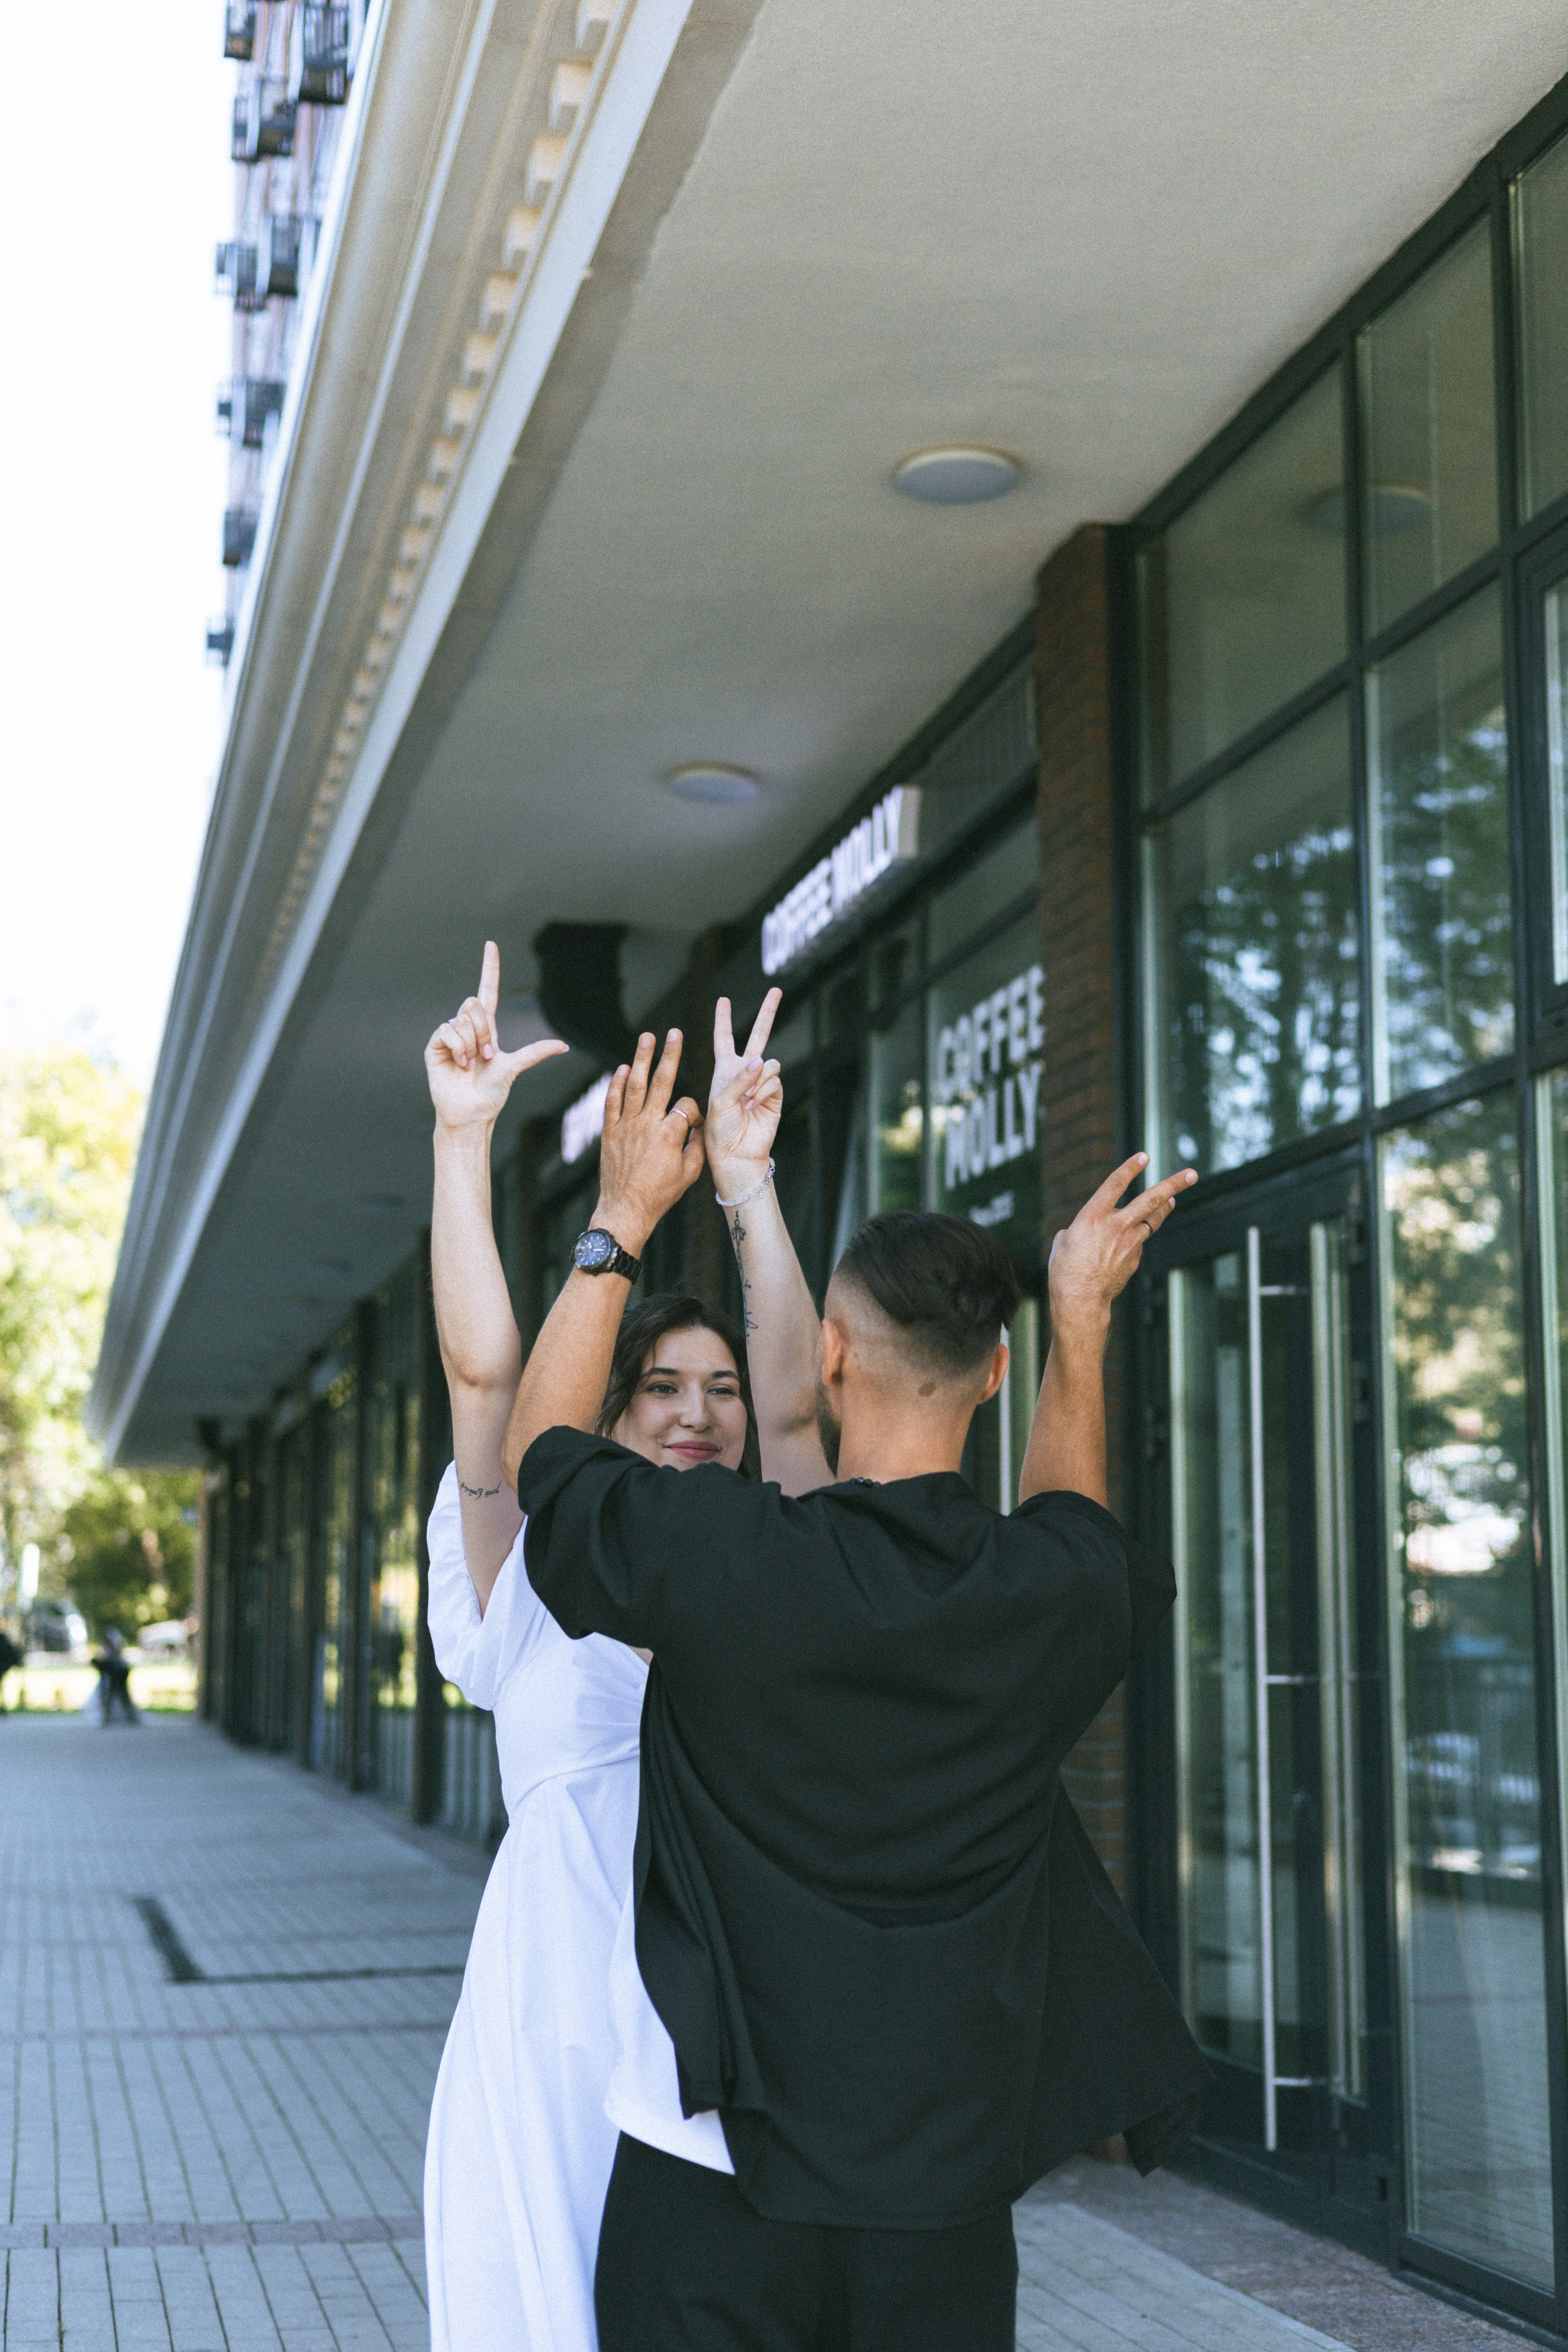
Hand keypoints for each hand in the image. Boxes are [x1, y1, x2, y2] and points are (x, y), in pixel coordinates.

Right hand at [425, 942, 566, 1130]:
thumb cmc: (492, 1093)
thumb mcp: (515, 1067)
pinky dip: (458, 1048)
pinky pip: (447, 1030)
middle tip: (486, 1056)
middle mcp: (467, 1028)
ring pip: (462, 1019)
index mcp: (487, 1029)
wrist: (471, 1112)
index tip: (491, 945)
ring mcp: (450, 1036)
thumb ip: (536, 1053)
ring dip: (472, 1045)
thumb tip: (564, 1046)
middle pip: (475, 1005)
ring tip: (471, 1065)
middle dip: (485, 1031)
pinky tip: (459, 1064)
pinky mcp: (435, 1045)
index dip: (489, 968)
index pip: (487, 990)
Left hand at [594, 1028, 705, 1252]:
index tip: (694, 1122)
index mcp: (670, 1134)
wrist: (626, 1209)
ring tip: (647, 1037)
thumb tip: (699, 1125)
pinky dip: (616, 1083)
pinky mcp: (609, 1132)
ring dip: (641, 1058)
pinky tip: (622, 1067)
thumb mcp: (690, 1173)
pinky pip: (611, 1102)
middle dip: (670, 1054)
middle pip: (661, 1081)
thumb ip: (697, 1144)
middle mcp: (647, 1125)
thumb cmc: (660, 1195)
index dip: (694, 1109)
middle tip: (674, 1032)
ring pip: (635, 1085)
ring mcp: (626, 1126)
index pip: (686, 1104)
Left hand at [707, 991, 782, 1195]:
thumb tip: (763, 1061)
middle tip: (776, 990)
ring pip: (769, 1062)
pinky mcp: (775, 1095)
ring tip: (746, 1100)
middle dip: (767, 1012)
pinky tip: (755, 1104)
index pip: (723, 1038)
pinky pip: (774, 1079)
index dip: (723, 1019)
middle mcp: (744, 1072)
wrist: (735, 1154)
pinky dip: (764, 1089)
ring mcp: (761, 1083)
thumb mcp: (719, 1100)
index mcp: (724, 1070)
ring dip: (757, 1078)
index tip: (723, 1000)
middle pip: (758, 1035)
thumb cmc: (719, 1130)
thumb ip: (740, 1077)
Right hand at [1048, 1154, 1197, 1340]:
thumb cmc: (1064, 1271)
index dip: (1130, 1168)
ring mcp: (1129, 1243)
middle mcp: (1116, 1225)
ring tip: (1173, 1200)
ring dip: (1164, 1208)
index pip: (1115, 1185)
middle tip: (1192, 1174)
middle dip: (1173, 1185)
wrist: (1081, 1301)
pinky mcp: (1135, 1258)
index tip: (1144, 1155)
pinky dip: (1135, 1239)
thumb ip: (1078, 1229)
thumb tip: (1086, 1233)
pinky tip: (1125, 1247)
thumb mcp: (1063, 1243)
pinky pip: (1138, 1242)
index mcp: (1092, 1217)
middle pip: (1150, 1200)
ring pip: (1152, 1220)